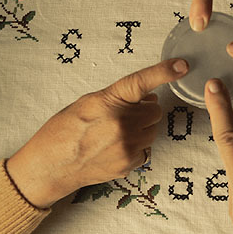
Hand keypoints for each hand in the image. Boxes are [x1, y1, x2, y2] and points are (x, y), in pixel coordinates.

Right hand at [6, 59, 188, 208]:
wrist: (50, 167)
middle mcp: (122, 123)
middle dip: (144, 111)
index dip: (164, 72)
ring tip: (115, 133)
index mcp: (109, 101)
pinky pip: (145, 149)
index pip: (142, 81)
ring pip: (152, 130)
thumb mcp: (87, 103)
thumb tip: (147, 97)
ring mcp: (127, 145)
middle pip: (154, 110)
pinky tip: (114, 148)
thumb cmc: (63, 131)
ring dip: (141, 129)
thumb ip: (118, 98)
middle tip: (124, 115)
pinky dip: (135, 147)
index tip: (182, 66)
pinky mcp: (129, 163)